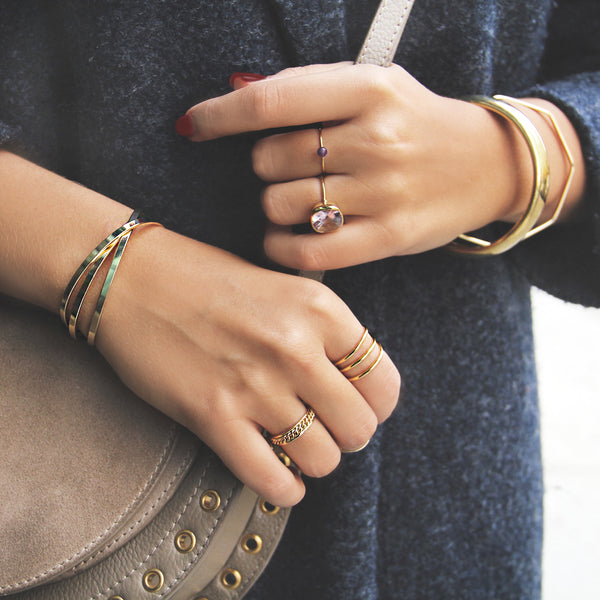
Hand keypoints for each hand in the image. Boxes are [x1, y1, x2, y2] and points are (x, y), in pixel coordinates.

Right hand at [94, 226, 399, 505]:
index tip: (359, 407)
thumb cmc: (209, 280)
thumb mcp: (286, 288)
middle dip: (346, 435)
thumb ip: (326, 333)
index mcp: (321, 310)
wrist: (135, 278)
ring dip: (313, 460)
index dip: (377, 405)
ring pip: (322, 459)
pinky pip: (271, 480)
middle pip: (359, 428)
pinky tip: (280, 476)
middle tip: (325, 426)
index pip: (385, 384)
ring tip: (296, 445)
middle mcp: (295, 348)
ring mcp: (255, 384)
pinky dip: (283, 488)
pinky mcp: (213, 415)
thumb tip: (356, 385)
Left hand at [178, 62, 532, 268]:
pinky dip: (281, 248)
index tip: (192, 125)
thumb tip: (235, 90)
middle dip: (262, 164)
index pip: (274, 100)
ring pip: (282, 205)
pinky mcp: (389, 238)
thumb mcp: (375, 86)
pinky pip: (309, 252)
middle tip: (287, 166)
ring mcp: (384, 192)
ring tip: (294, 200)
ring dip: (273, 205)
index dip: (221, 114)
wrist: (487, 164)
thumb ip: (309, 89)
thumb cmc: (416, 124)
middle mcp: (376, 139)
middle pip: (271, 158)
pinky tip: (283, 238)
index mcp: (369, 89)